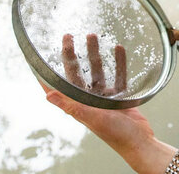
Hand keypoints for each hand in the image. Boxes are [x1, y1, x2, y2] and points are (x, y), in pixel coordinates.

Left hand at [44, 34, 151, 154]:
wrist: (140, 142)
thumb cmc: (115, 134)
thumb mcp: (91, 117)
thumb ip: (71, 105)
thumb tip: (47, 95)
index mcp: (78, 104)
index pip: (57, 86)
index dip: (47, 74)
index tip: (38, 58)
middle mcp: (88, 99)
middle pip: (76, 72)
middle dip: (72, 54)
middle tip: (68, 35)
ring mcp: (104, 97)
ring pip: (97, 70)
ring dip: (95, 54)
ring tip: (93, 35)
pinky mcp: (119, 97)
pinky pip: (118, 75)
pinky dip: (118, 62)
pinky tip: (118, 48)